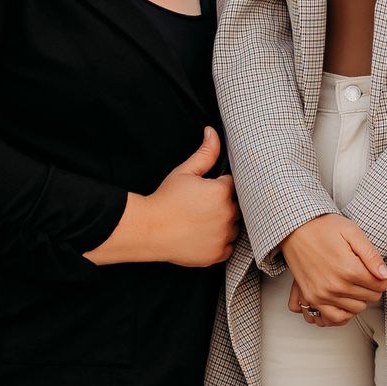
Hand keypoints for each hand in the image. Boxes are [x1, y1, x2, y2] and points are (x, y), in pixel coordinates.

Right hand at [87, 128, 237, 268]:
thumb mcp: (185, 172)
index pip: (234, 185)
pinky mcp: (217, 254)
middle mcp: (228, 214)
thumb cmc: (165, 199)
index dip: (221, 186)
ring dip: (225, 224)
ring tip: (203, 221)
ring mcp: (224, 236)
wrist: (149, 229)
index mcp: (222, 192)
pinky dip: (219, 242)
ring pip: (234, 227)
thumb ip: (205, 153)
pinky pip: (228, 247)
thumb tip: (212, 132)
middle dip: (224, 204)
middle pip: (237, 206)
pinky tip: (204, 235)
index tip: (208, 191)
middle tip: (203, 206)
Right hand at [281, 213, 386, 326]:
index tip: (376, 270)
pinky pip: (334, 318)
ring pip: (356, 309)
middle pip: (370, 298)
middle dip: (372, 287)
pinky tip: (345, 300)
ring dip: (359, 298)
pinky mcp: (312, 298)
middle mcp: (336, 286)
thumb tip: (386, 276)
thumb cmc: (324, 228)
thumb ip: (372, 256)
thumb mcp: (353, 233)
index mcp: (349, 269)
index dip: (382, 277)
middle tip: (365, 274)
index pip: (380, 285)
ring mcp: (322, 295)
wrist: (295, 229)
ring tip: (354, 284)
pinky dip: (344, 313)